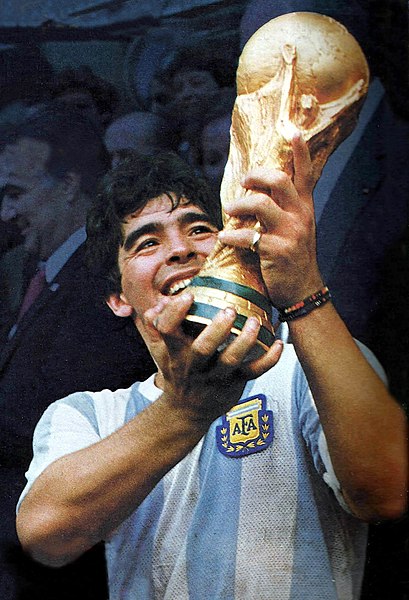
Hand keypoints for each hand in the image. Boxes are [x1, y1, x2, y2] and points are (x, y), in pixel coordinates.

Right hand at [144, 292, 282, 425]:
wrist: (186, 411)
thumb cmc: (177, 371)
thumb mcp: (160, 351)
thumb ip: (155, 325)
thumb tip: (158, 304)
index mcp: (174, 352)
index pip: (168, 331)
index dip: (176, 313)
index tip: (189, 295)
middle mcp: (194, 365)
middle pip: (203, 348)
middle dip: (216, 329)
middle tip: (229, 310)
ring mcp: (215, 376)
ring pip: (231, 361)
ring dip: (245, 341)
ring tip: (254, 322)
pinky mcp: (235, 383)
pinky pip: (254, 372)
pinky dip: (270, 359)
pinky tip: (279, 343)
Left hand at [218, 133, 323, 306]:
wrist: (303, 289)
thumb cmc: (294, 256)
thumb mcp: (297, 226)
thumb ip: (283, 205)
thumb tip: (256, 186)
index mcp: (305, 206)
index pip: (305, 172)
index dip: (298, 149)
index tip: (289, 128)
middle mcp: (300, 215)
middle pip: (278, 180)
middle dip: (254, 176)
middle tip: (243, 184)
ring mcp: (289, 232)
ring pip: (260, 203)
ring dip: (238, 204)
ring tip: (229, 210)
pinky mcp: (276, 250)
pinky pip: (248, 236)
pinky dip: (231, 235)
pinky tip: (225, 237)